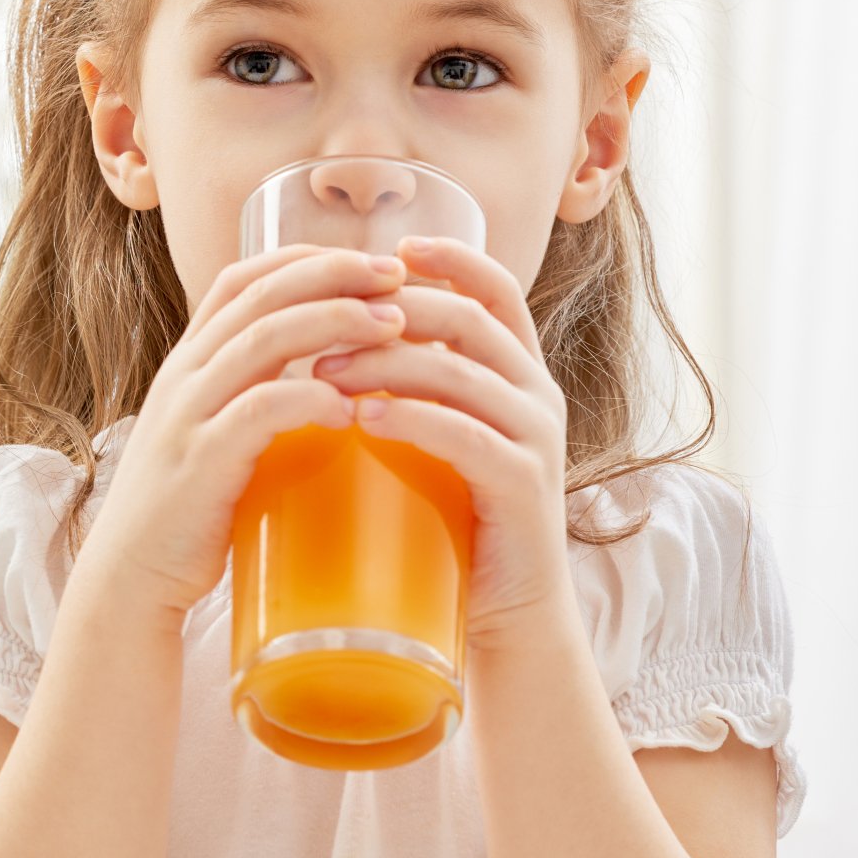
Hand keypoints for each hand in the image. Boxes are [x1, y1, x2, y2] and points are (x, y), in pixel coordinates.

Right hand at [81, 243, 410, 616]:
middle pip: (261, 296)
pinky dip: (307, 399)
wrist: (131, 577)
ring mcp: (188, 416)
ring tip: (392, 325)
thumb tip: (335, 382)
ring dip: (334, 323)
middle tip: (397, 275)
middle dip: (333, 275)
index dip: (305, 258)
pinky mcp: (200, 464)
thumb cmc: (190, 510)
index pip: (243, 279)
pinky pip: (257, 413)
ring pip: (263, 341)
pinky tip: (350, 406)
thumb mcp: (215, 434)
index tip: (368, 260)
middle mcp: (184, 376)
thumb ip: (255, 401)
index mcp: (190, 363)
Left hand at [310, 235, 572, 651]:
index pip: (496, 289)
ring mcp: (536, 439)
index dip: (451, 258)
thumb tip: (326, 340)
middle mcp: (535, 394)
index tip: (394, 246)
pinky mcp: (525, 487)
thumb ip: (407, 388)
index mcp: (516, 372)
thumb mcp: (433, 435)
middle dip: (392, 311)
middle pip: (469, 320)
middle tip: (321, 323)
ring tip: (322, 371)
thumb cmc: (452, 518)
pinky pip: (469, 437)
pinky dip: (414, 420)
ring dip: (386, 363)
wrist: (504, 611)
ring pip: (461, 374)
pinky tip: (365, 418)